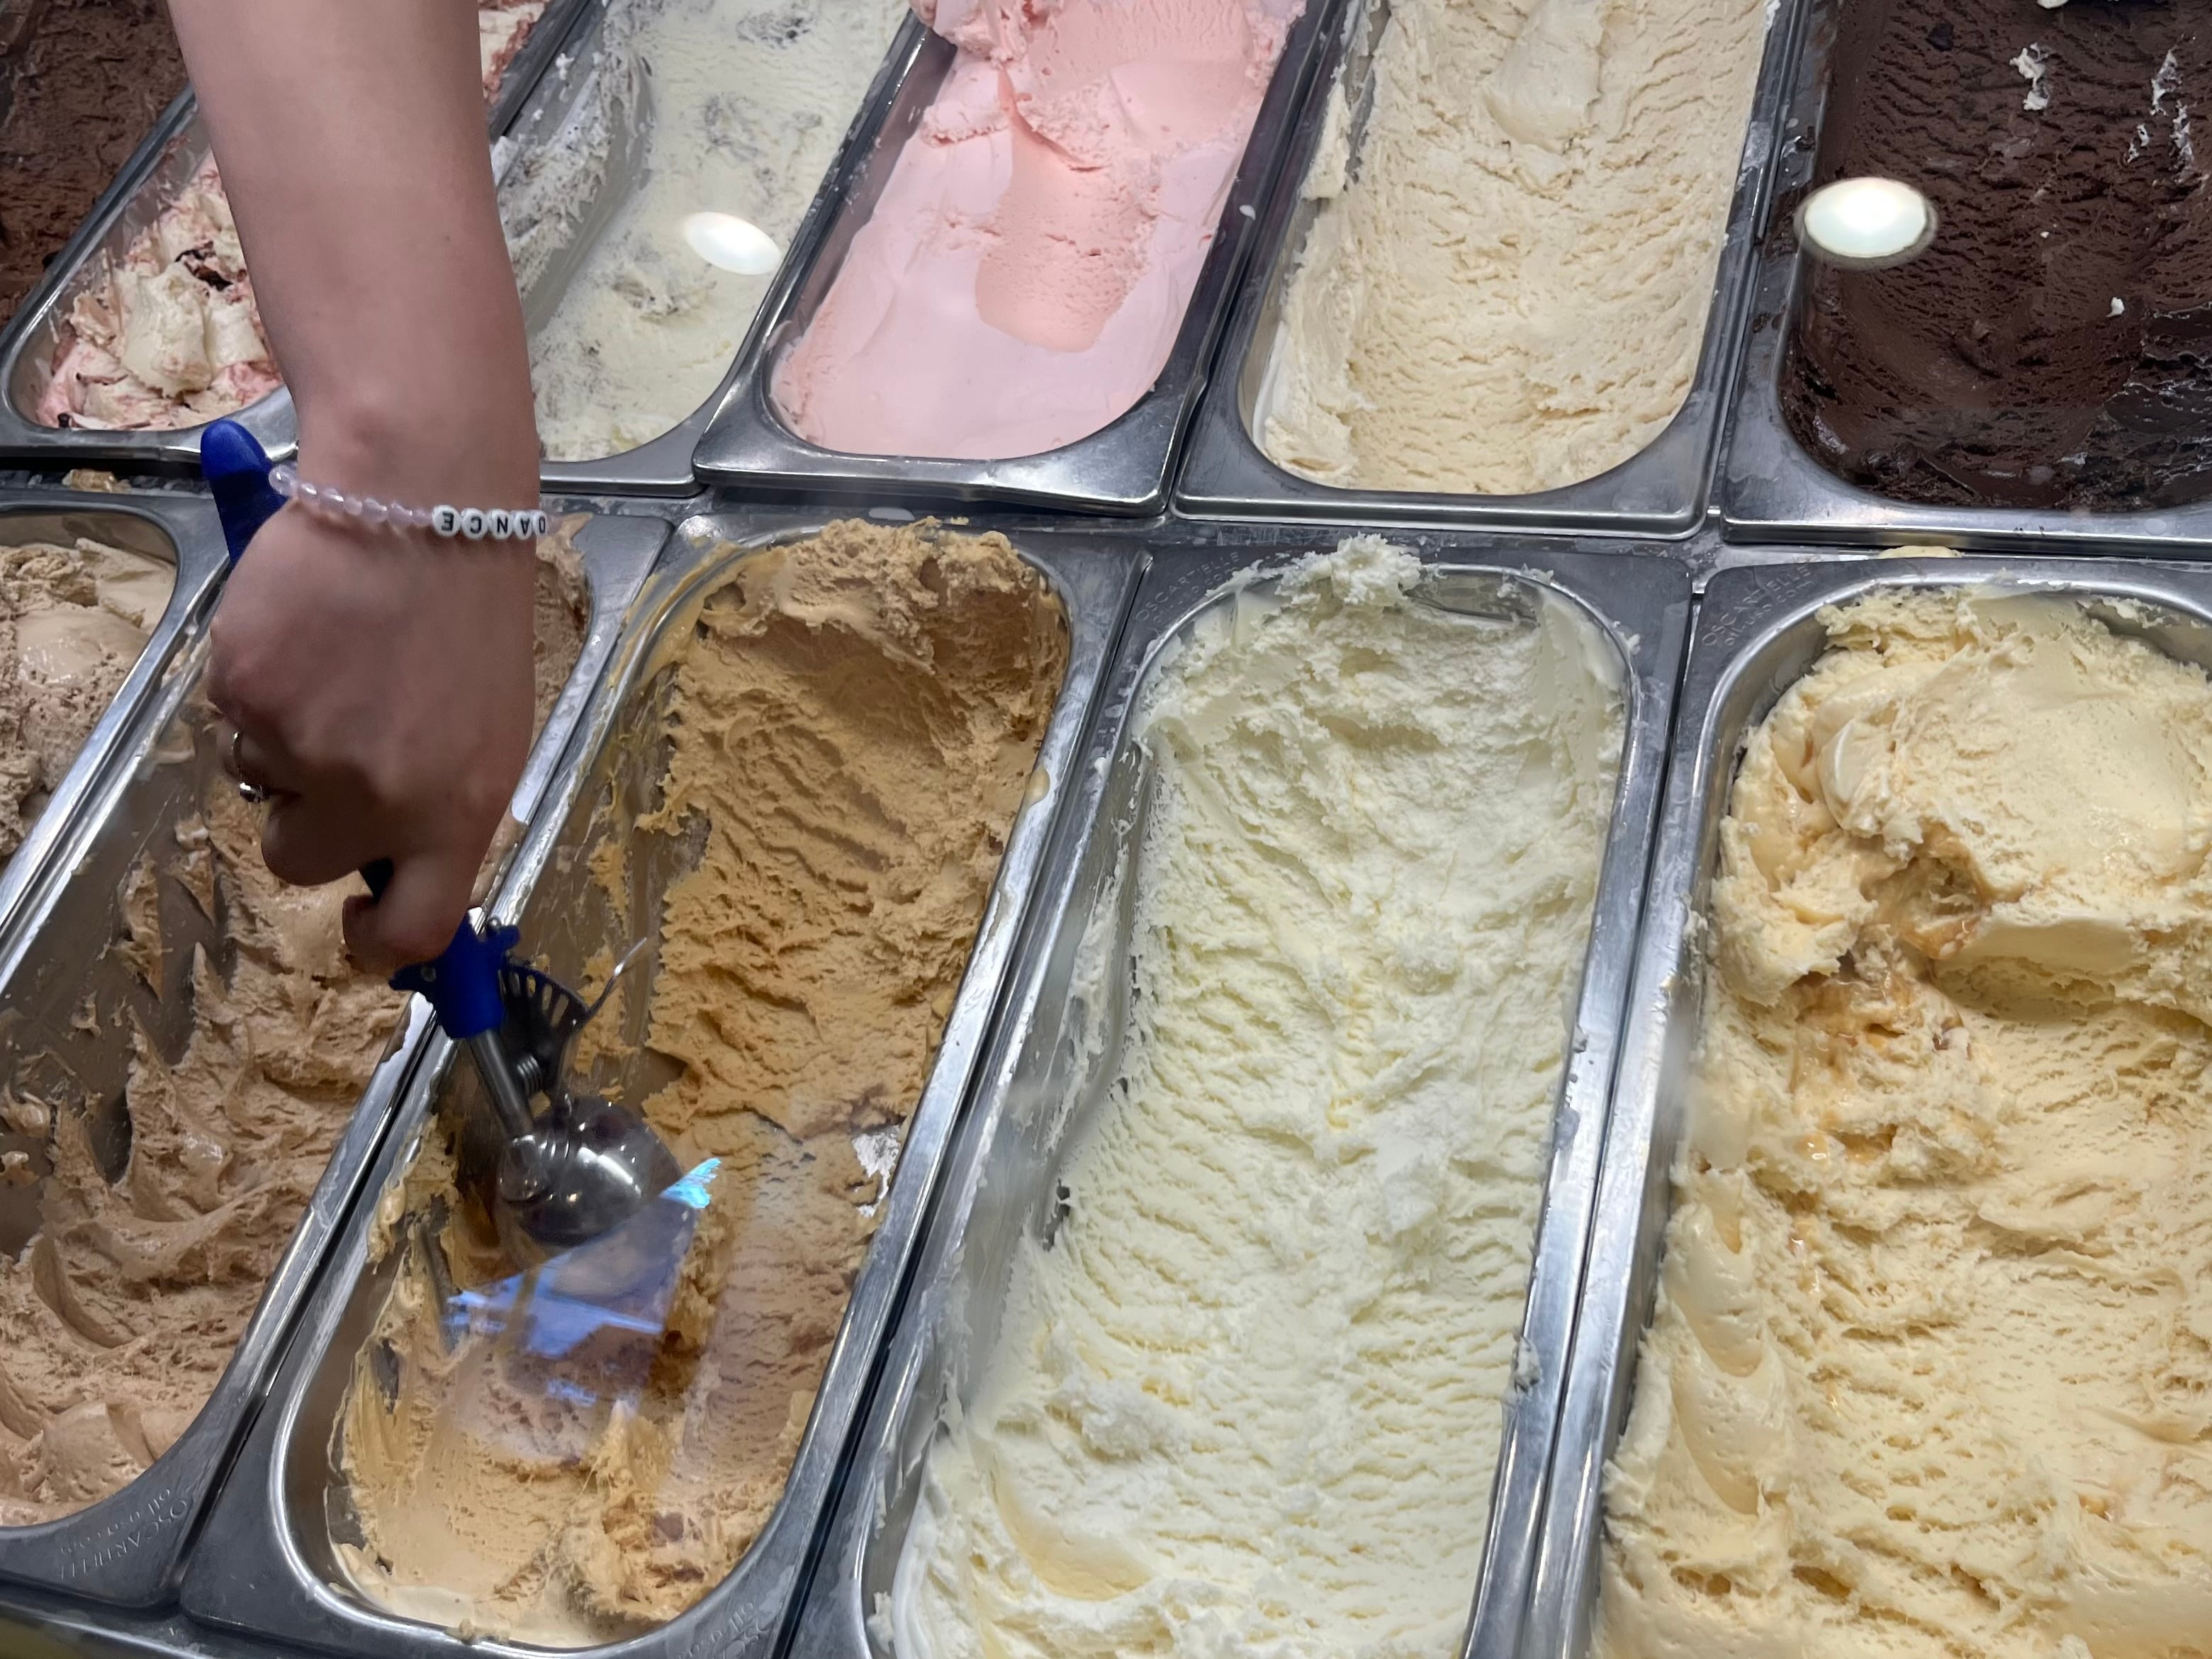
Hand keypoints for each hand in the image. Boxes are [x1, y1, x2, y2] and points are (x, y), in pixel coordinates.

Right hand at [209, 499, 535, 972]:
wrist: (421, 504)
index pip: (414, 929)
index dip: (377, 946)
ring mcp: (305, 749)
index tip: (361, 930)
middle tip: (331, 754)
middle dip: (304, 823)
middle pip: (302, 863)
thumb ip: (443, 806)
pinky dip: (258, 686)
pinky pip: (233, 719)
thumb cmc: (465, 611)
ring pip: (259, 782)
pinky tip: (304, 635)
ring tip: (333, 669)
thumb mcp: (489, 730)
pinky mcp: (247, 696)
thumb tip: (402, 868)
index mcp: (456, 810)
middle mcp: (379, 797)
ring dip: (281, 744)